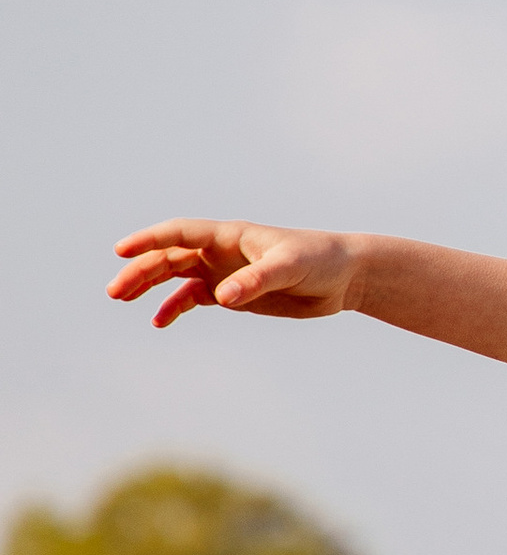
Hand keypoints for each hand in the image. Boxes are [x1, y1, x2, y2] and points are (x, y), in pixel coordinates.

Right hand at [109, 221, 361, 327]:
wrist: (344, 276)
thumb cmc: (320, 260)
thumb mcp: (290, 267)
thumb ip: (256, 280)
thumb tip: (222, 297)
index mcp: (230, 235)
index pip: (181, 233)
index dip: (149, 239)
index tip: (121, 250)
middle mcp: (221, 250)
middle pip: (170, 256)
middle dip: (141, 271)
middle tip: (116, 292)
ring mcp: (224, 271)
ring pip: (175, 275)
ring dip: (148, 286)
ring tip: (123, 299)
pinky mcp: (232, 293)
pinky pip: (193, 297)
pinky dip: (174, 307)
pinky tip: (158, 321)